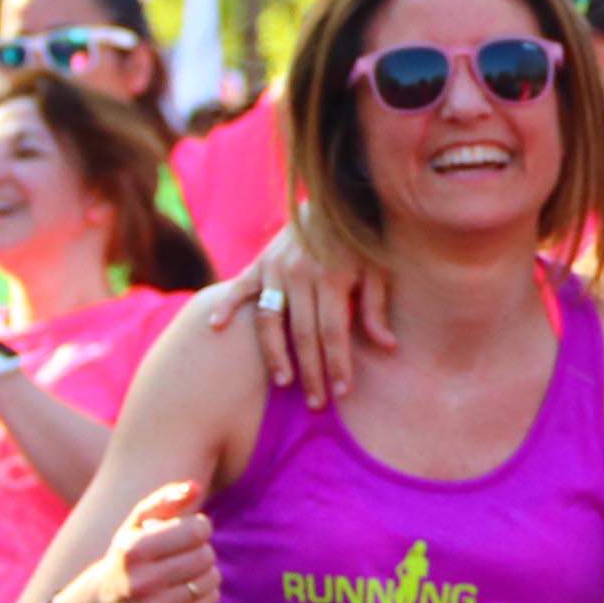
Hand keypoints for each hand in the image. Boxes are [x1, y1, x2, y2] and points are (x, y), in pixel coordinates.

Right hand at [96, 481, 220, 602]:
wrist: (110, 599)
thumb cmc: (132, 550)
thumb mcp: (140, 520)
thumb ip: (167, 498)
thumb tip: (194, 487)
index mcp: (133, 550)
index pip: (196, 531)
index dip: (200, 526)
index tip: (190, 529)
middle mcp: (141, 582)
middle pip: (205, 556)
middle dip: (201, 549)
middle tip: (185, 552)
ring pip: (211, 579)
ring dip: (205, 571)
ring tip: (184, 570)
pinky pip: (212, 600)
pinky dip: (206, 591)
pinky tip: (187, 588)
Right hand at [200, 217, 393, 408]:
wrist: (334, 200)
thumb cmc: (361, 242)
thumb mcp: (377, 270)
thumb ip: (376, 308)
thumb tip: (389, 347)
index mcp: (332, 278)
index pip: (333, 332)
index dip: (337, 363)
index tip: (342, 390)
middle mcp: (300, 275)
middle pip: (303, 334)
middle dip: (310, 371)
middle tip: (315, 401)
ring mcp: (276, 269)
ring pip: (270, 319)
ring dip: (275, 353)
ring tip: (283, 382)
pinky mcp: (260, 263)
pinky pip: (239, 288)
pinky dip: (225, 306)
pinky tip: (214, 327)